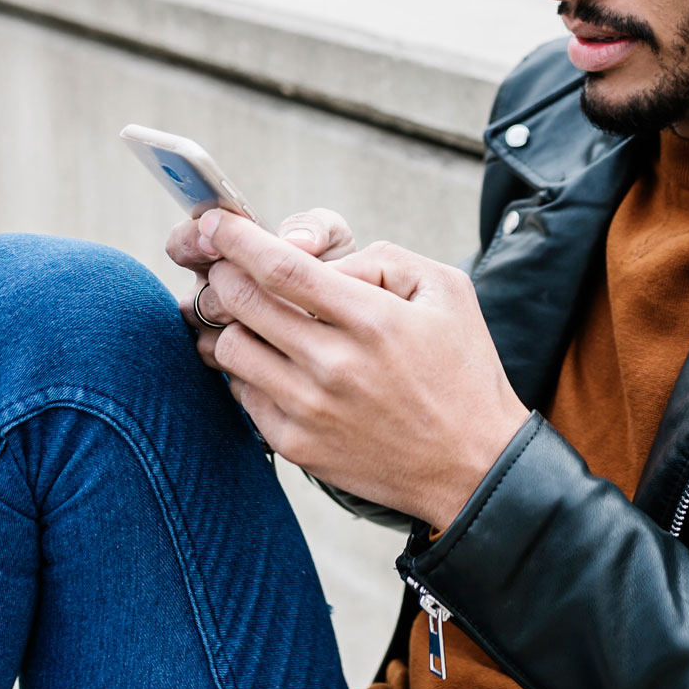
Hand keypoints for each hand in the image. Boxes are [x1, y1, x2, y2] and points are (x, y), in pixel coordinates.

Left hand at [190, 210, 528, 525]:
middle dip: (224, 273)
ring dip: (233, 323)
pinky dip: (249, 371)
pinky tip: (277, 364)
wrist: (474, 466)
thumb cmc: (461, 370)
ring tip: (257, 318)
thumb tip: (316, 258)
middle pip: (241, 303)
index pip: (280, 268)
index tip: (214, 223)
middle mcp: (334, 366)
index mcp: (372, 320)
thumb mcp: (445, 291)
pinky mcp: (296, 446)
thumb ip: (380, 258)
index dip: (235, 239)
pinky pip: (243, 394)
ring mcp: (310, 410)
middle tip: (229, 266)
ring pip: (231, 348)